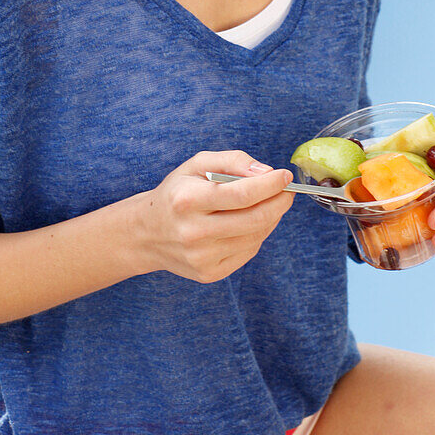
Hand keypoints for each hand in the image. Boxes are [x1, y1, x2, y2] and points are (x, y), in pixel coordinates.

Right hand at [140, 150, 294, 283]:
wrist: (146, 233)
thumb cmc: (177, 192)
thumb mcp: (197, 164)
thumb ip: (232, 160)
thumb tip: (266, 172)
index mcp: (187, 200)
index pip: (241, 194)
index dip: (270, 185)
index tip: (285, 176)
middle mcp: (193, 232)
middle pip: (254, 219)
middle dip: (279, 202)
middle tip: (288, 191)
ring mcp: (201, 257)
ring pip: (255, 236)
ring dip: (271, 218)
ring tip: (270, 203)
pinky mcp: (208, 273)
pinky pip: (248, 252)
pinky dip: (258, 234)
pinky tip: (251, 222)